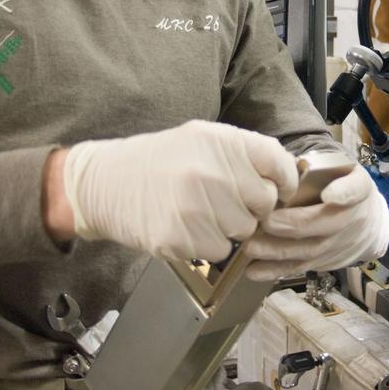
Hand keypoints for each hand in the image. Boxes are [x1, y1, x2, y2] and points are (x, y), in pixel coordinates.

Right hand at [60, 120, 298, 262]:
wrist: (103, 183)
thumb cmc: (158, 162)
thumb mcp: (201, 139)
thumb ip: (243, 153)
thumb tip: (286, 175)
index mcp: (221, 141)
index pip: (279, 163)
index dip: (284, 180)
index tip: (277, 188)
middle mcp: (212, 171)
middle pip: (265, 203)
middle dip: (252, 206)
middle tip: (226, 202)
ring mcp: (196, 206)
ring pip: (244, 230)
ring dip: (230, 227)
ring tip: (201, 213)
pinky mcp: (180, 237)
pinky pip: (219, 250)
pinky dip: (207, 244)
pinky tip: (187, 227)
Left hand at [244, 163, 388, 281]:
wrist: (367, 222)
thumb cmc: (341, 186)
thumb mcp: (339, 169)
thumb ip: (314, 167)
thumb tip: (278, 164)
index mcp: (357, 186)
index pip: (355, 189)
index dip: (344, 193)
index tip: (329, 194)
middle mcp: (352, 218)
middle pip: (327, 224)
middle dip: (295, 224)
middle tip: (266, 221)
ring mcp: (339, 243)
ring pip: (310, 250)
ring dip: (278, 250)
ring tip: (251, 246)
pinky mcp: (324, 261)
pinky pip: (300, 267)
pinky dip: (275, 270)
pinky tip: (254, 270)